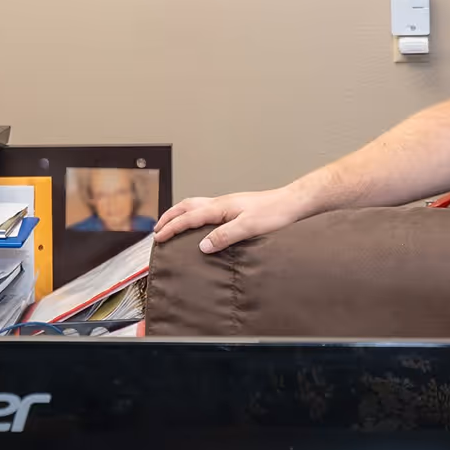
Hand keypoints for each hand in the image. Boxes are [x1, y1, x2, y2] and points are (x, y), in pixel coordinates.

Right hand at [152, 187, 309, 253]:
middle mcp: (222, 203)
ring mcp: (228, 204)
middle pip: (188, 206)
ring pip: (197, 205)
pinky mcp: (236, 208)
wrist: (291, 203)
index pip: (189, 217)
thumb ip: (224, 236)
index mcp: (221, 207)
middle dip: (170, 217)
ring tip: (172, 224)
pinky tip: (201, 223)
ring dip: (181, 214)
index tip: (158, 237)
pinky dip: (195, 215)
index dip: (172, 228)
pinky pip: (207, 209)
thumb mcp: (248, 227)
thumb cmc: (274, 213)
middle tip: (157, 229)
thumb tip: (202, 246)